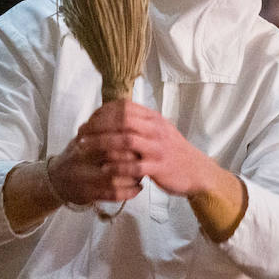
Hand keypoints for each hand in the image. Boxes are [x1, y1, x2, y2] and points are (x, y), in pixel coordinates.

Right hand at [45, 129, 144, 205]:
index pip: (109, 139)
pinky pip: (113, 195)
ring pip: (115, 179)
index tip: (140, 140)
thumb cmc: (75, 156)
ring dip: (133, 177)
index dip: (128, 140)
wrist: (56, 180)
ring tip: (143, 172)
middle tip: (145, 157)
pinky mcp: (89, 195)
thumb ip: (100, 129)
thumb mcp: (82, 138)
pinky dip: (129, 192)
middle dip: (134, 158)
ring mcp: (85, 180)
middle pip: (113, 158)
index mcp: (83, 144)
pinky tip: (138, 187)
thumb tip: (125, 117)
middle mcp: (83, 162)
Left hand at [75, 99, 215, 197]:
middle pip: (121, 120)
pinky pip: (134, 165)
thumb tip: (115, 114)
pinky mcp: (159, 168)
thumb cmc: (173, 151)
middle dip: (97, 126)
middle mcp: (156, 130)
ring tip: (85, 148)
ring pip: (126, 141)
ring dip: (102, 143)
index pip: (124, 107)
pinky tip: (104, 168)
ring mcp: (158, 149)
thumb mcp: (159, 130)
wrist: (197, 171)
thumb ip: (140, 122)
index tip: (87, 121)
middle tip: (80, 134)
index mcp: (154, 119)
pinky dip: (117, 166)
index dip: (102, 112)